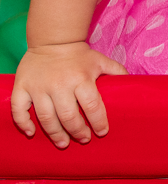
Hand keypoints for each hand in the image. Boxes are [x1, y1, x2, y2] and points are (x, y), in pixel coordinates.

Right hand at [10, 42, 127, 148]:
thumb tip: (133, 83)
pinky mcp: (22, 88)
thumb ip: (117, 72)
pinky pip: (19, 110)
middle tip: (83, 140)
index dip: (98, 122)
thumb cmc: (79, 55)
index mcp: (81, 79)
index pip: (92, 106)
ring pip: (46, 118)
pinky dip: (23, 124)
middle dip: (77, 132)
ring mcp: (39, 87)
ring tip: (64, 143)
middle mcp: (59, 85)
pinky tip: (32, 133)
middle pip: (68, 116)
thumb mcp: (101, 61)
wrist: (53, 40)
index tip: (102, 132)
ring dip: (55, 134)